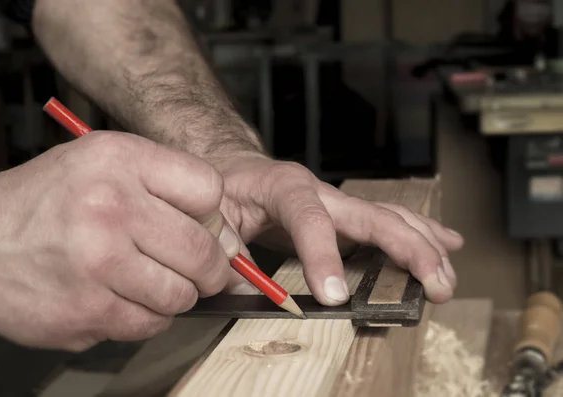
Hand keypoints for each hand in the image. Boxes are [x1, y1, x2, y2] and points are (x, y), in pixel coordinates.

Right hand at [0, 131, 239, 350]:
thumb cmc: (48, 201)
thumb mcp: (105, 164)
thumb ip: (169, 187)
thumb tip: (230, 240)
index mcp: (119, 161)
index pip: (209, 190)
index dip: (212, 214)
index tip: (203, 226)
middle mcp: (109, 209)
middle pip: (204, 250)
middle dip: (210, 267)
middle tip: (198, 268)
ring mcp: (97, 265)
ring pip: (181, 295)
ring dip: (174, 294)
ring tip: (146, 280)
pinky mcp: (86, 312)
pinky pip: (149, 325)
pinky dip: (145, 316)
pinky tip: (120, 297)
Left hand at [213, 153, 463, 304]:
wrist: (238, 168)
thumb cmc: (225, 188)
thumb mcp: (213, 215)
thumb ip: (226, 250)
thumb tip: (249, 287)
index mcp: (284, 186)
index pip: (310, 219)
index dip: (325, 257)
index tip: (334, 296)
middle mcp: (320, 191)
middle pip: (373, 215)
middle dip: (409, 249)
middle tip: (434, 284)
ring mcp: (337, 203)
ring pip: (390, 217)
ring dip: (424, 246)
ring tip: (447, 276)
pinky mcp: (345, 216)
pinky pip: (388, 222)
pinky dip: (419, 234)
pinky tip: (447, 243)